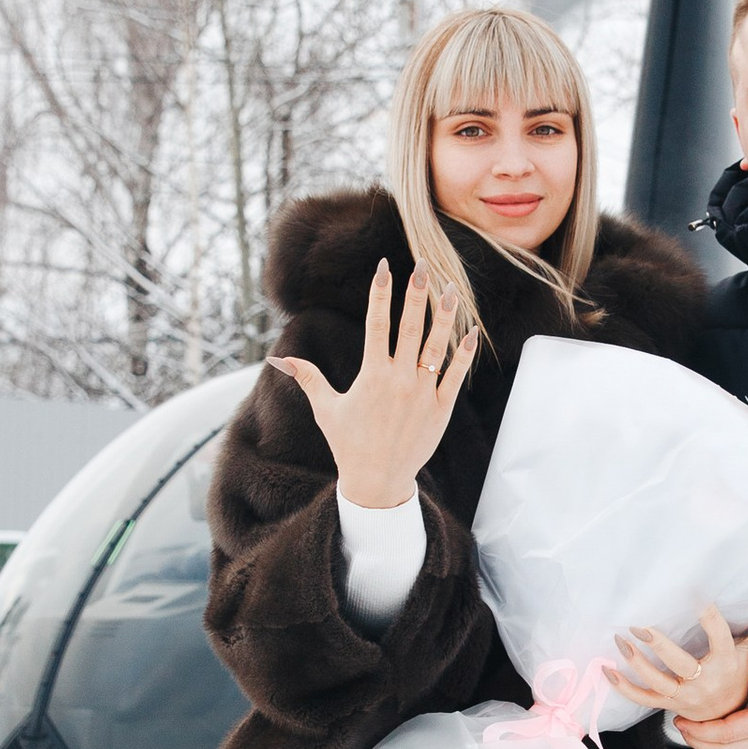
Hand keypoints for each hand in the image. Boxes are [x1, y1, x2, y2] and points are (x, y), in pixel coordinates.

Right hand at [271, 261, 475, 505]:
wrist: (377, 482)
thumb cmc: (348, 444)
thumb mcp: (326, 409)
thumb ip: (307, 378)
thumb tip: (276, 359)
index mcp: (371, 375)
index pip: (376, 323)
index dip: (381, 292)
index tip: (385, 266)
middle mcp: (399, 380)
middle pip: (410, 327)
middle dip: (416, 294)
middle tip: (424, 265)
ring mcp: (422, 393)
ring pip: (436, 346)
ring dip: (444, 316)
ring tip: (452, 289)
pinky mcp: (440, 409)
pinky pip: (455, 376)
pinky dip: (463, 354)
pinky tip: (470, 332)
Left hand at [607, 595, 747, 721]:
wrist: (738, 721)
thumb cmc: (745, 676)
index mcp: (726, 663)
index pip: (718, 636)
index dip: (709, 618)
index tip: (698, 599)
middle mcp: (704, 682)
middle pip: (679, 664)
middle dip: (658, 645)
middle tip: (639, 626)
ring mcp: (685, 697)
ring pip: (655, 682)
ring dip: (634, 662)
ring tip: (620, 640)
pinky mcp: (671, 706)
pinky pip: (643, 699)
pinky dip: (623, 687)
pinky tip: (607, 670)